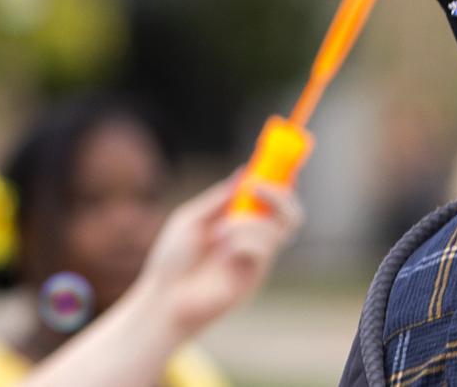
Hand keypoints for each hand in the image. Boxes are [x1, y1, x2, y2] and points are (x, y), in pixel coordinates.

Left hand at [131, 173, 303, 338]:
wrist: (166, 298)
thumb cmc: (172, 260)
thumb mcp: (191, 219)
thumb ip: (219, 198)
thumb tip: (244, 173)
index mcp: (237, 220)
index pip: (270, 197)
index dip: (278, 178)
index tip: (276, 159)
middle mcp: (252, 237)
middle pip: (290, 212)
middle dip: (282, 194)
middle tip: (260, 187)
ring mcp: (257, 257)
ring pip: (280, 227)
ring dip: (250, 221)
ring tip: (222, 232)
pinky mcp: (256, 275)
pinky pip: (265, 247)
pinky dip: (246, 239)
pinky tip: (224, 249)